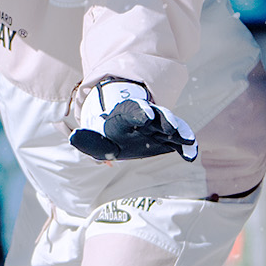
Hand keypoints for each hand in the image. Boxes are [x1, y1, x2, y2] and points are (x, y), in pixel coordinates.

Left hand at [68, 78, 198, 162]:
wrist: (123, 126)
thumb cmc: (110, 133)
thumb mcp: (97, 138)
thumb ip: (88, 141)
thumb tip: (74, 137)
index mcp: (127, 116)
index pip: (133, 111)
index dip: (140, 112)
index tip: (147, 115)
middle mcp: (146, 119)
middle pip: (157, 116)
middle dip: (165, 120)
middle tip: (171, 127)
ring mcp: (158, 127)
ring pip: (171, 126)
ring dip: (179, 132)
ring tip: (187, 140)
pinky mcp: (168, 139)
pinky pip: (179, 141)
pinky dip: (186, 146)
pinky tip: (191, 154)